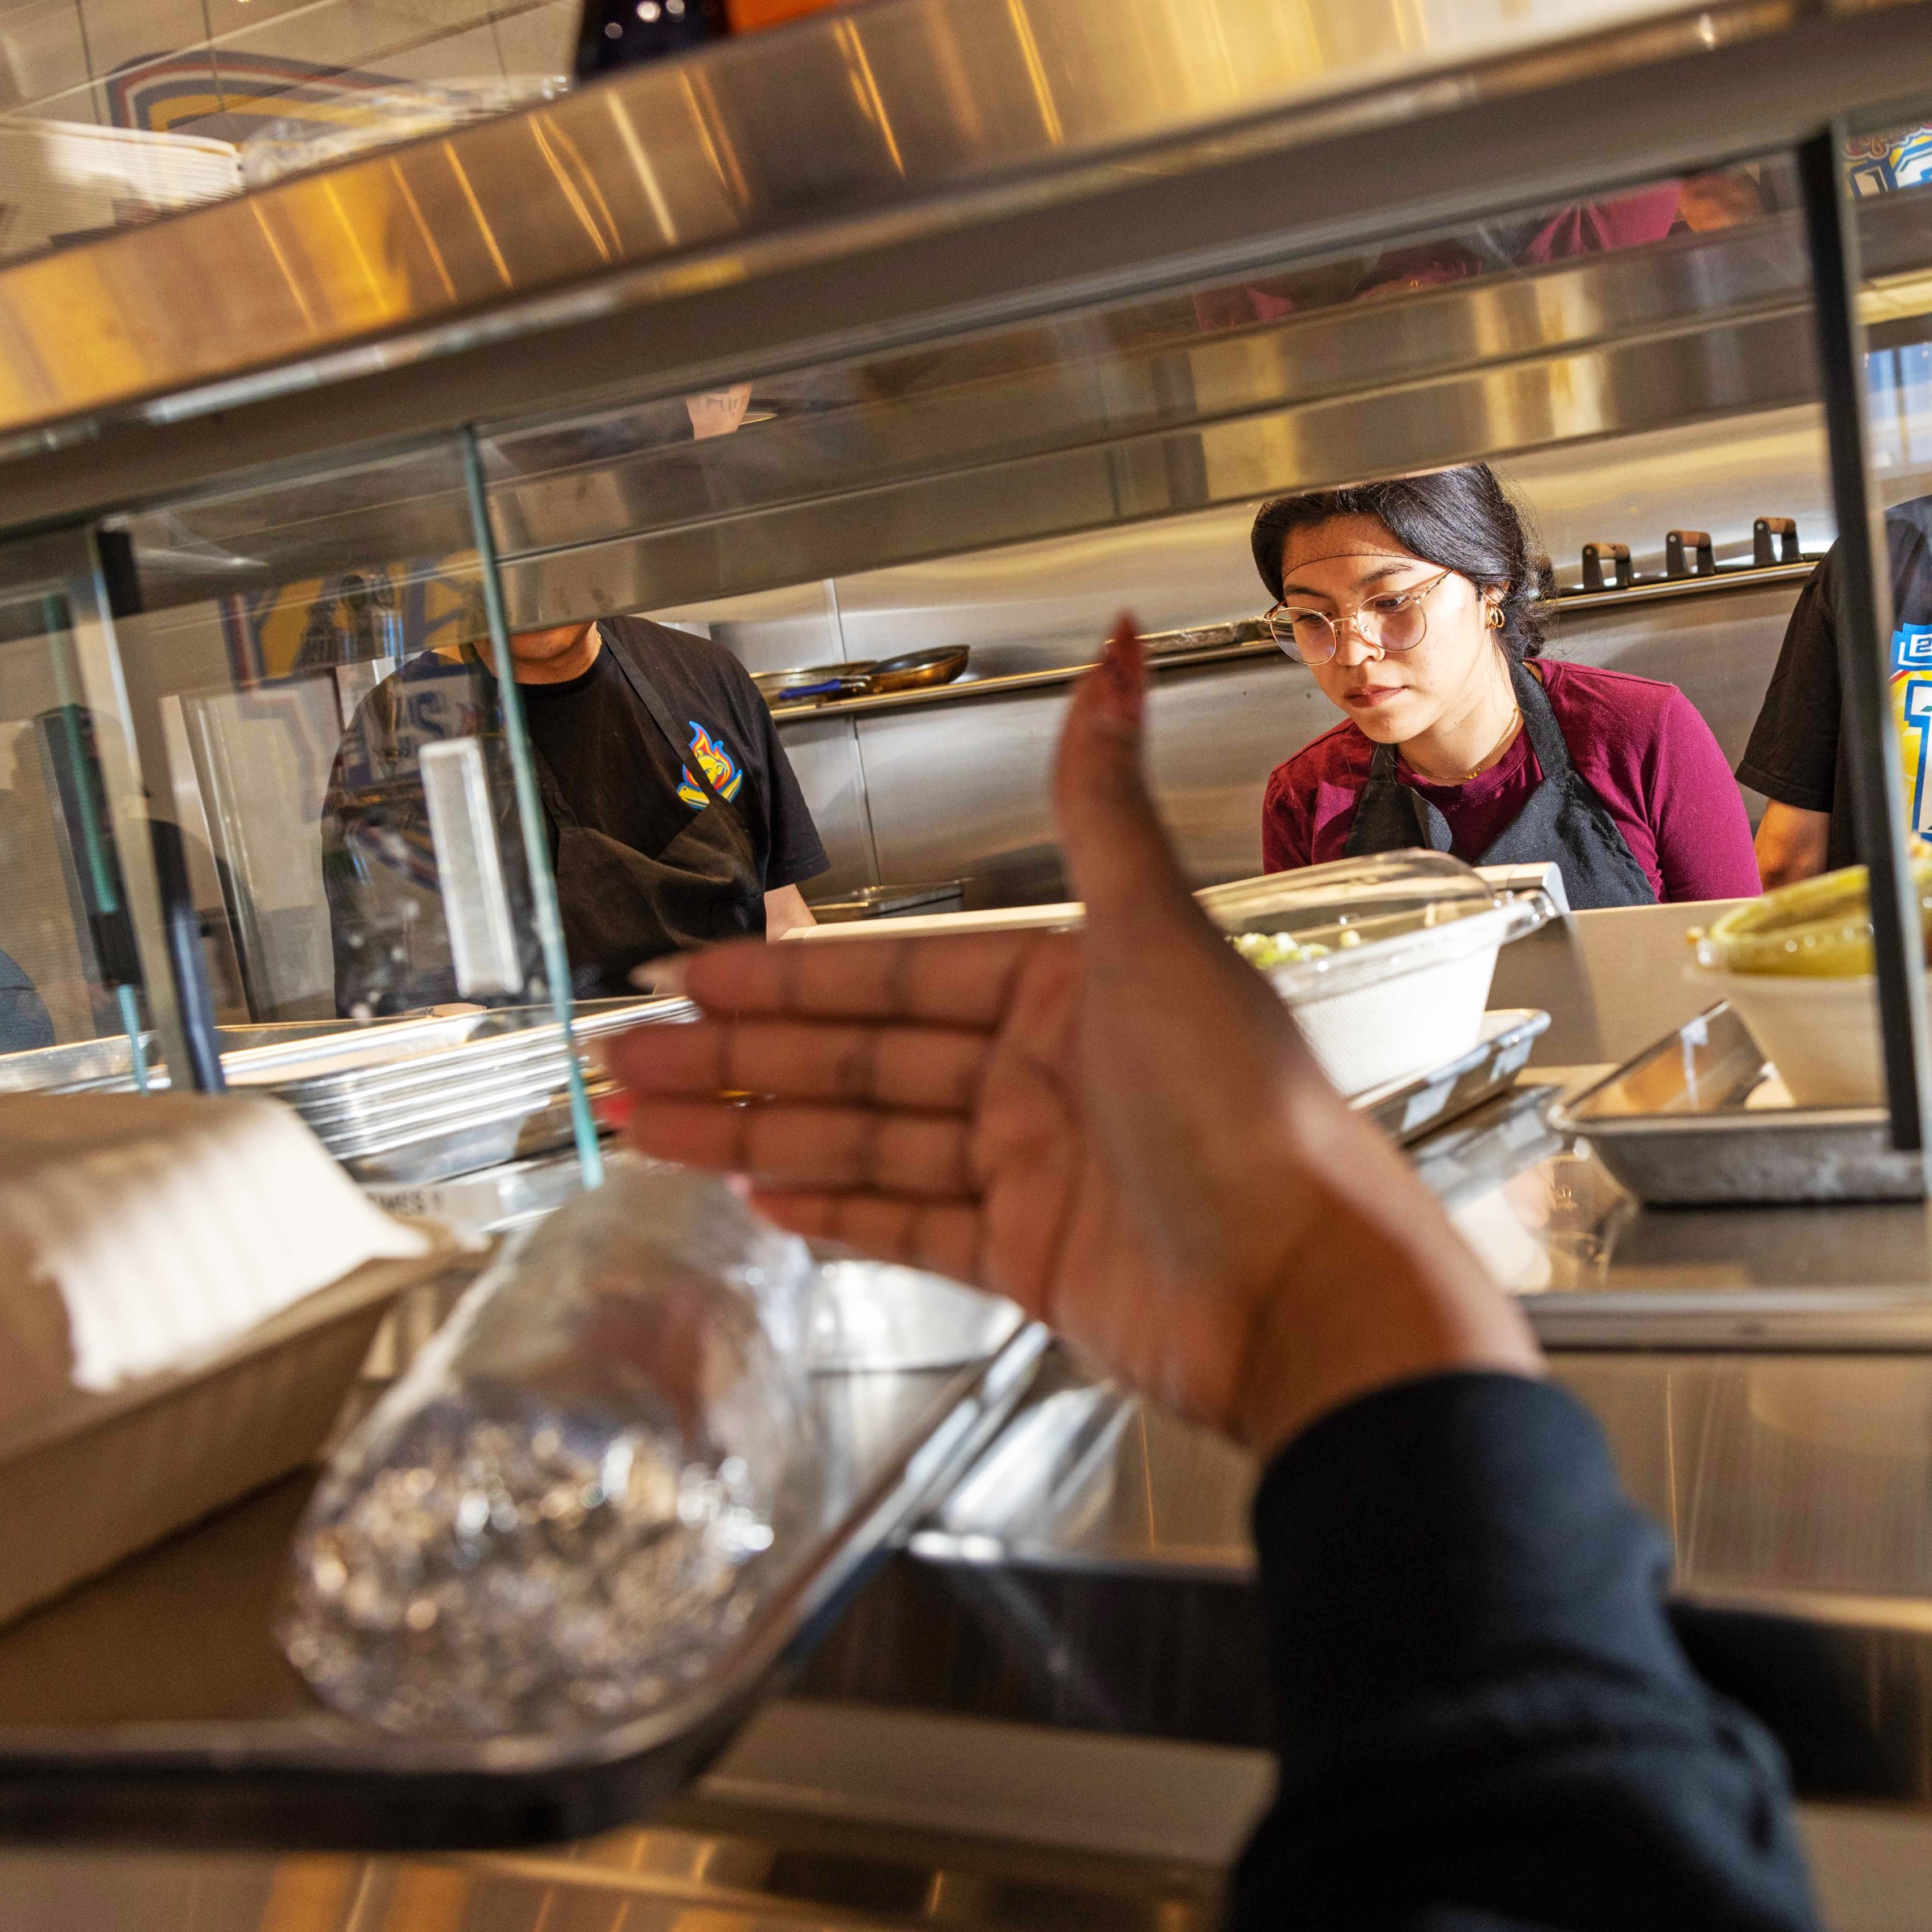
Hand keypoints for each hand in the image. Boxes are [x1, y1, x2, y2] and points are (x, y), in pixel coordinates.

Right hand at [604, 622, 1537, 1453]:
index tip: (698, 974)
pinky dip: (835, 1212)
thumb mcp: (1158, 930)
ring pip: (868, 1143)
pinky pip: (910, 1227)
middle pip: (865, 1060)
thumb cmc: (1248, 1105)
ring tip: (650, 1131)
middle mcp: (1052, 1074)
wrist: (1300, 1280)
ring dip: (757, 1135)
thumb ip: (1103, 799)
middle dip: (743, 1059)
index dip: (791, 976)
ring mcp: (1039, 1172)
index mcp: (1074, 989)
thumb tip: (1116, 651)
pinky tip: (759, 1197)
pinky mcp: (1034, 1261)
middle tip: (632, 1060)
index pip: (901, 972)